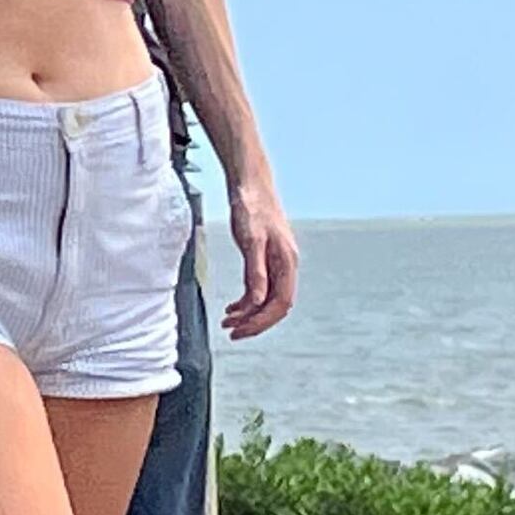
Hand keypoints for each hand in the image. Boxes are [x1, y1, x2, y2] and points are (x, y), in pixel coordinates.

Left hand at [223, 176, 300, 340]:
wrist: (251, 182)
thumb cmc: (251, 206)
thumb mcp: (250, 240)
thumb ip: (254, 271)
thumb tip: (255, 302)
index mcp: (287, 262)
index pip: (280, 303)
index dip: (260, 321)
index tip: (239, 330)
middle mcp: (287, 265)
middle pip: (276, 306)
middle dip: (254, 322)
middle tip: (231, 331)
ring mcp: (279, 262)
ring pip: (268, 299)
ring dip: (249, 313)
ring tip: (227, 320)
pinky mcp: (268, 258)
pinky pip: (262, 288)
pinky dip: (248, 301)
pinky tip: (233, 306)